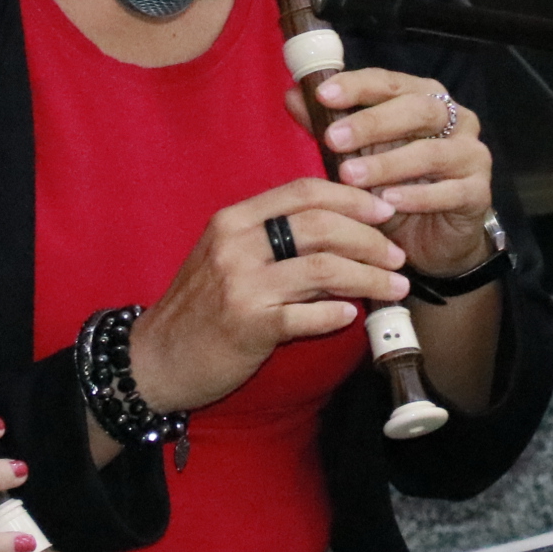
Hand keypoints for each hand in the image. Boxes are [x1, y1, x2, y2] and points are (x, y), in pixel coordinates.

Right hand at [125, 179, 405, 418]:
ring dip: (369, 277)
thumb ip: (272, 238)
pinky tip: (352, 315)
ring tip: (395, 287)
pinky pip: (307, 314)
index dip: (351, 197)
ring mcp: (241, 285)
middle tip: (398, 255)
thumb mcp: (226, 257)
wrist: (154, 359)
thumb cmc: (199, 308)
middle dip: (370, 239)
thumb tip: (339, 229)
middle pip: (321, 226)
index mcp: (234, 220)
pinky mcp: (248, 325)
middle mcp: (236, 245)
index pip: (303, 191)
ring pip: (324, 268)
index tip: (382, 210)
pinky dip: (336, 313)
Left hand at [295, 68, 496, 281]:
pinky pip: (451, 191)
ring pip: (433, 152)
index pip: (391, 82)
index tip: (323, 96)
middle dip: (372, 123)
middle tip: (333, 139)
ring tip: (351, 176)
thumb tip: (292, 94)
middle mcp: (456, 120)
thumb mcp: (357, 155)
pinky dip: (418, 196)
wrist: (431, 240)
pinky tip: (388, 203)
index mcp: (424, 99)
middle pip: (418, 109)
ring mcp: (471, 155)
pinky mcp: (479, 192)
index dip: (358, 86)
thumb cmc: (394, 188)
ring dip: (389, 163)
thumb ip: (329, 125)